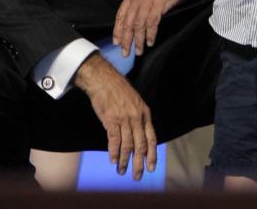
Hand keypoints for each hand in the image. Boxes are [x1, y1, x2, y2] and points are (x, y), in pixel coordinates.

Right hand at [74, 54, 155, 179]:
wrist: (103, 80)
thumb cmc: (118, 90)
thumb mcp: (135, 102)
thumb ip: (138, 118)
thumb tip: (139, 134)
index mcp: (145, 113)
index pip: (152, 138)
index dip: (152, 154)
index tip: (152, 167)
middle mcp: (137, 118)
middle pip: (141, 145)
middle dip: (140, 163)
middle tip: (138, 176)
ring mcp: (124, 119)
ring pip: (127, 145)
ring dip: (125, 161)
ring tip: (122, 171)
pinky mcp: (111, 120)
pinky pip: (114, 140)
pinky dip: (114, 152)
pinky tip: (113, 161)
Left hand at [113, 0, 191, 56]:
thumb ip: (140, 2)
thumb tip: (136, 20)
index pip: (121, 15)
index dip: (118, 30)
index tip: (117, 42)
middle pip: (128, 22)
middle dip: (126, 40)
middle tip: (125, 52)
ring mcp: (148, 0)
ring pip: (139, 25)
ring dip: (138, 40)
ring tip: (139, 51)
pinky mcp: (159, 4)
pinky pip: (152, 23)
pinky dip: (150, 34)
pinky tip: (150, 41)